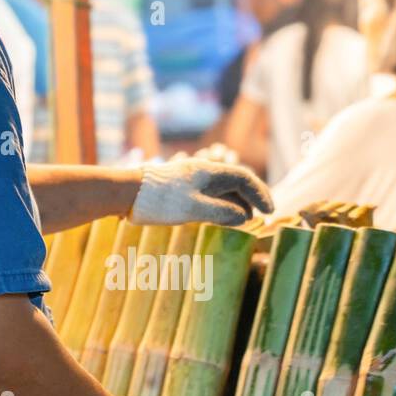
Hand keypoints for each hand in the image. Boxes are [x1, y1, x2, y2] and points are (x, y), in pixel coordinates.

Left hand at [129, 158, 273, 225]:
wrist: (126, 193)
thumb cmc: (159, 201)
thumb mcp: (194, 209)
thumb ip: (222, 213)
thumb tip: (244, 217)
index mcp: (209, 172)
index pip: (244, 178)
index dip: (260, 193)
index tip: (270, 211)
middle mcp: (204, 172)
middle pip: (236, 183)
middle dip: (251, 200)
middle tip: (260, 219)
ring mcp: (193, 180)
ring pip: (223, 189)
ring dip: (236, 204)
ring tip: (243, 223)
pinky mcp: (182, 189)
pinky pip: (210, 195)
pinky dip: (220, 206)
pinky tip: (219, 219)